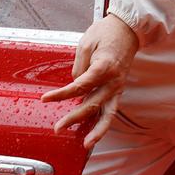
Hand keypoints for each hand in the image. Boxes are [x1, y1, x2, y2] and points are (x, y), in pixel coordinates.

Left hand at [41, 14, 139, 148]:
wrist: (128, 30)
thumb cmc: (105, 33)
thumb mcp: (85, 45)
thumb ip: (79, 68)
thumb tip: (75, 86)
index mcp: (104, 68)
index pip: (80, 86)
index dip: (62, 94)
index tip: (46, 99)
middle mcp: (113, 81)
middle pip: (92, 104)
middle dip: (75, 118)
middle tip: (58, 128)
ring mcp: (117, 87)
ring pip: (108, 114)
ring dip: (97, 130)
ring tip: (86, 144)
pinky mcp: (117, 89)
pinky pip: (110, 109)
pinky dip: (102, 122)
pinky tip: (93, 132)